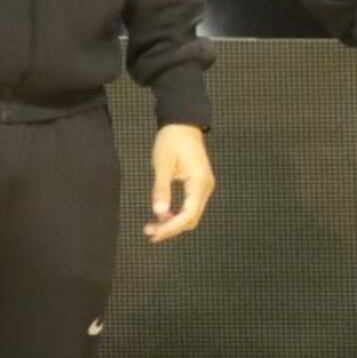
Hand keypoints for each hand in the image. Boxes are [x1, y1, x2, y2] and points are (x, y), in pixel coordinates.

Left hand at [146, 123, 215, 242]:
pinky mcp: (199, 185)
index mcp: (199, 183)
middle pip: (191, 219)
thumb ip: (161, 189)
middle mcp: (206, 188)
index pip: (187, 215)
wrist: (183, 124)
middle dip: (171, 229)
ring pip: (191, 215)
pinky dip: (178, 214)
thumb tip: (158, 212)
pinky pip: (190, 206)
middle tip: (150, 233)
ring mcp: (204, 187)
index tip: (153, 233)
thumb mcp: (163, 165)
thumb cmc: (172, 140)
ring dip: (174, 223)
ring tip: (154, 227)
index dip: (171, 227)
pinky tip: (163, 216)